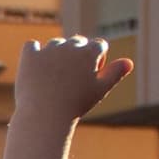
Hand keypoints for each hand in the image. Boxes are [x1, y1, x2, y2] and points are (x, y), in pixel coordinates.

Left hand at [11, 34, 133, 126]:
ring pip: (56, 44)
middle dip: (77, 56)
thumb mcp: (99, 90)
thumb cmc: (75, 106)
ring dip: (57, 54)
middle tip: (70, 80)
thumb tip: (129, 62)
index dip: (97, 60)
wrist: (44, 116)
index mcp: (90, 52)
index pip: (99, 45)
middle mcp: (70, 46)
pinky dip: (33, 52)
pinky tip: (35, 66)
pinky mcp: (29, 56)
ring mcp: (48, 50)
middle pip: (77, 42)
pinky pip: (31, 46)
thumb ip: (114, 74)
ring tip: (54, 78)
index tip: (90, 77)